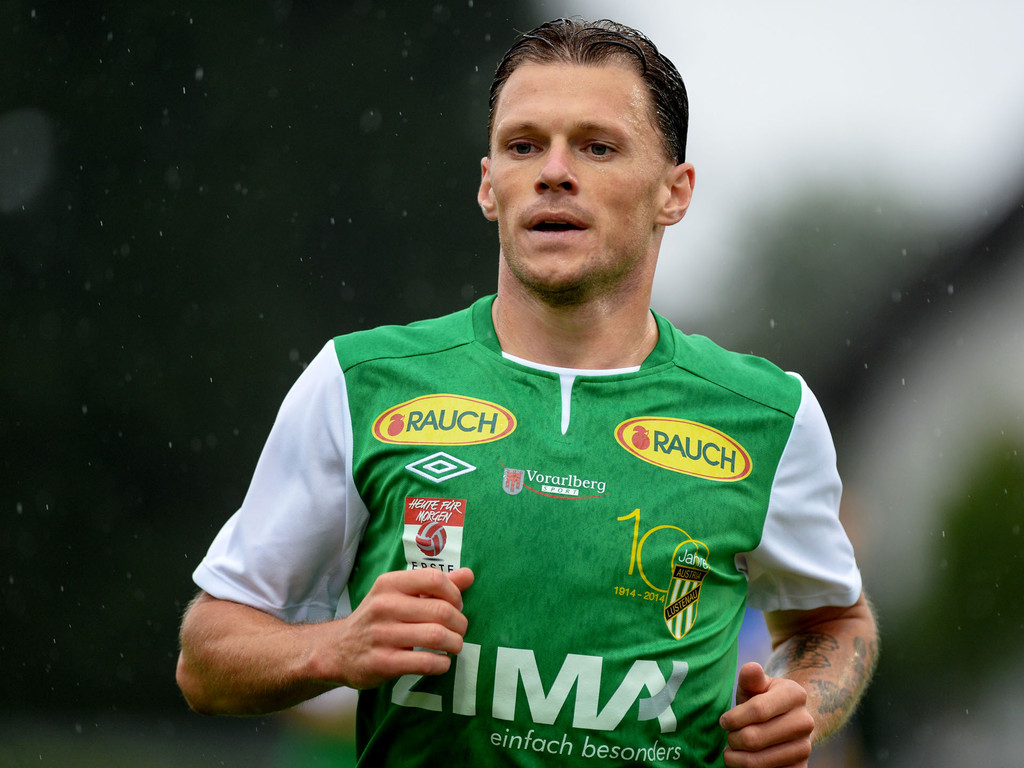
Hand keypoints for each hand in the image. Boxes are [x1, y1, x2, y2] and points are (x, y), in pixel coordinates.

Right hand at [325, 567, 474, 689]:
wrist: (338, 650)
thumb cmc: (378, 619)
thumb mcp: (399, 594)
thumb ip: (434, 585)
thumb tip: (469, 575)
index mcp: (390, 583)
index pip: (435, 579)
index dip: (455, 594)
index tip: (456, 605)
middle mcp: (384, 606)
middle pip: (441, 611)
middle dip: (460, 623)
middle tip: (459, 630)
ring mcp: (382, 635)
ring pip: (436, 636)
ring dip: (455, 643)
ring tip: (453, 645)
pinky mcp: (382, 662)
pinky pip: (425, 662)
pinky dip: (442, 663)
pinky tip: (441, 661)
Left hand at [719, 662, 813, 767]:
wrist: (788, 721)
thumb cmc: (763, 700)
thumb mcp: (756, 685)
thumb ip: (751, 677)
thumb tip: (751, 667)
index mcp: (795, 694)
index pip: (757, 710)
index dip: (733, 718)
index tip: (723, 721)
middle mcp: (805, 721)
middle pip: (754, 738)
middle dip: (733, 739)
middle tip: (730, 736)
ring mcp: (805, 747)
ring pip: (758, 761)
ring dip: (737, 758)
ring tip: (733, 749)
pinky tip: (744, 760)